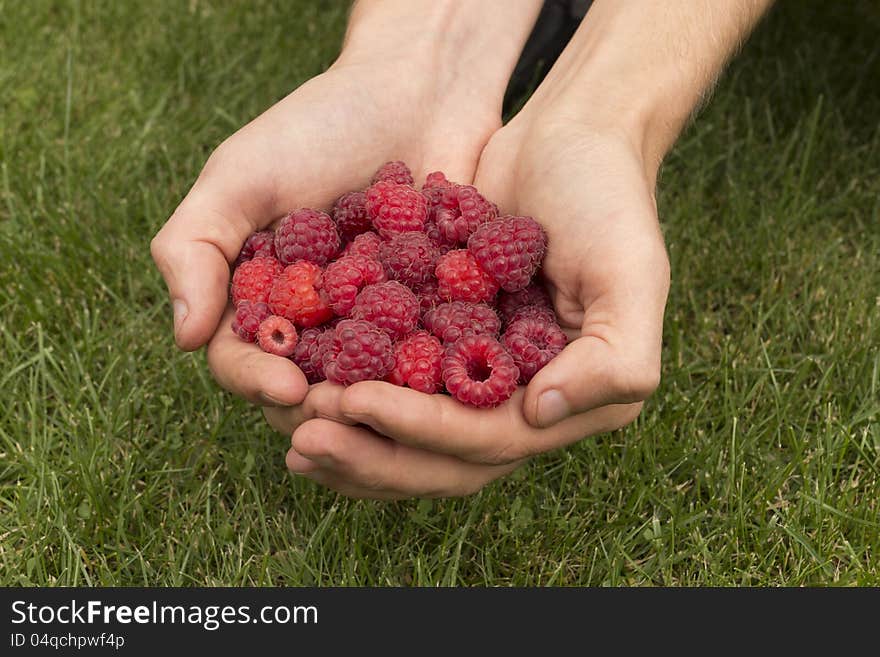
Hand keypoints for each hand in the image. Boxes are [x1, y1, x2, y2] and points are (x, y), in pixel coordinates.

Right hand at [151, 2, 540, 424]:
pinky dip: (439, 381)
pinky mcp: (440, 319)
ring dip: (377, 410)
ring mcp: (381, 327)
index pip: (245, 359)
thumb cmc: (318, 127)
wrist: (417, 91)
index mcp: (262, 299)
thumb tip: (184, 337)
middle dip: (321, 409)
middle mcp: (317, 324)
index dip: (258, 382)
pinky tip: (449, 393)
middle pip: (308, 391)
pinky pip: (438, 363)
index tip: (287, 389)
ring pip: (371, 392)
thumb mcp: (241, 175)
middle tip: (346, 412)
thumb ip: (196, 247)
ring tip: (393, 414)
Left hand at [278, 106, 668, 497]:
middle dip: (373, 454)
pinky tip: (302, 390)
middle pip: (442, 458)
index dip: (420, 431)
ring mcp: (482, 376)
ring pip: (411, 436)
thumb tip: (540, 413)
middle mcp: (527, 402)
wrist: (570, 135)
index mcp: (575, 400)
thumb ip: (616, 360)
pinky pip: (395, 385)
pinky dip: (352, 395)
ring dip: (354, 439)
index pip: (489, 440)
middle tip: (303, 437)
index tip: (353, 401)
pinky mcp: (446, 344)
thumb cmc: (606, 196)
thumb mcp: (632, 273)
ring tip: (291, 429)